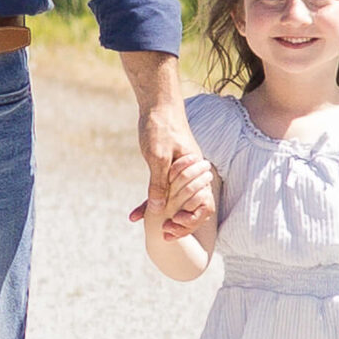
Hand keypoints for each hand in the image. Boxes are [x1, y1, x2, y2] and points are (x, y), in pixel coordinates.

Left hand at [134, 109, 212, 238]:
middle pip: (192, 207)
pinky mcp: (167, 169)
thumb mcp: (158, 155)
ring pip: (175, 201)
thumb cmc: (161, 126)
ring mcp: (180, 173)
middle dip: (179, 224)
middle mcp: (192, 175)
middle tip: (164, 234)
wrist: (157, 104)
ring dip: (163, 216)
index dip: (191, 221)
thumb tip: (158, 209)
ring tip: (148, 227)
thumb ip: (159, 182)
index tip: (172, 229)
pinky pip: (161, 191)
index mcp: (196, 172)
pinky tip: (135, 213)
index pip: (203, 205)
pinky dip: (150, 202)